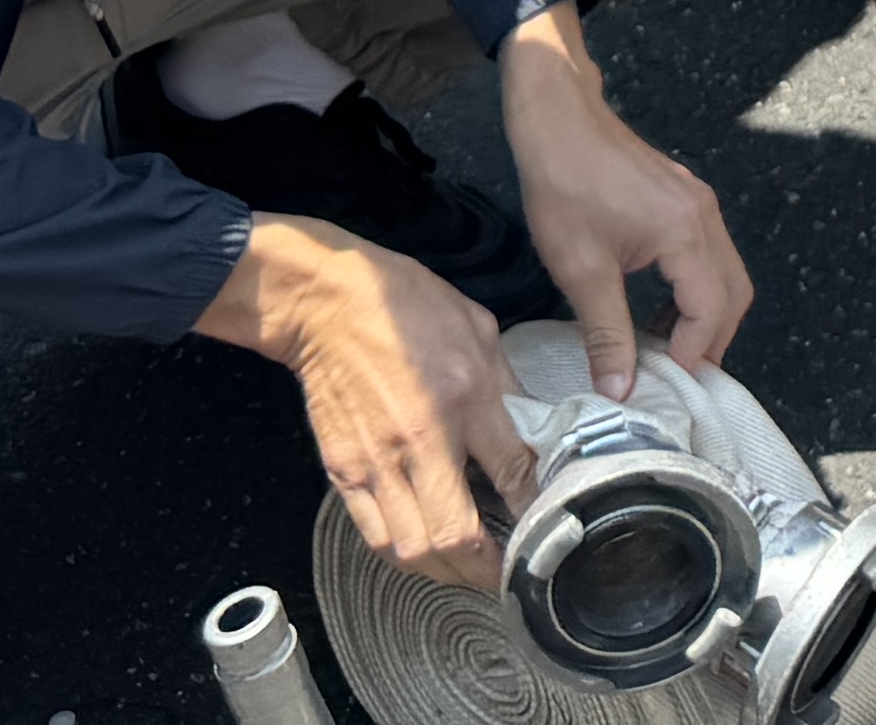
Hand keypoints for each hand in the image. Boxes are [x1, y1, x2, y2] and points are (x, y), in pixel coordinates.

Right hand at [230, 219, 532, 589]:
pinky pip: (375, 536)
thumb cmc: (407, 306)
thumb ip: (507, 386)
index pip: (510, 471)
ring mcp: (376, 462)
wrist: (326, 304)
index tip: (548, 527)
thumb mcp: (479, 329)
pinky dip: (404, 556)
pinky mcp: (343, 472)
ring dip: (446, 571)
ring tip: (470, 570)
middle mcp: (420, 439)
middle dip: (487, 566)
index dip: (534, 509)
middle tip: (508, 570)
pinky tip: (426, 551)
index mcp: (464, 395)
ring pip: (412, 549)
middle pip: (455, 534)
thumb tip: (533, 430)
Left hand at [498, 15, 747, 395]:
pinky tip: (657, 307)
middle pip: (734, 292)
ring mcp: (698, 202)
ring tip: (666, 348)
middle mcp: (705, 215)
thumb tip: (619, 392)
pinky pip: (707, 253)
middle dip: (712, 340)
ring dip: (704, 315)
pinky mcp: (684, 196)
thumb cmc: (564, 189)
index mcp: (686, 232)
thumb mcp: (580, 269)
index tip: (663, 384)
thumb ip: (607, 332)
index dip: (693, 353)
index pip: (711, 309)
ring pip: (725, 273)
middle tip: (676, 377)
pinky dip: (694, 289)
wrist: (556, 117)